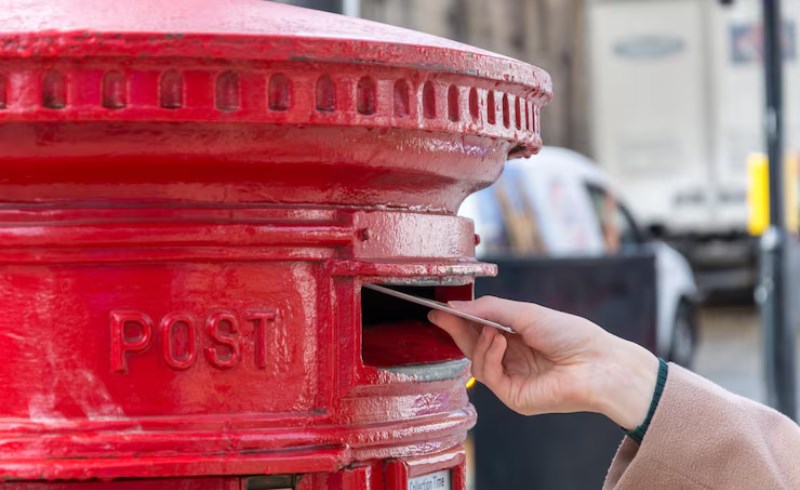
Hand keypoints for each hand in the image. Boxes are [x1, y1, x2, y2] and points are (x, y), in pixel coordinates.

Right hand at [428, 296, 658, 429]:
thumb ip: (488, 309)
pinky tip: (500, 342)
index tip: (439, 309)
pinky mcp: (514, 396)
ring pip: (476, 363)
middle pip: (473, 347)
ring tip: (494, 331)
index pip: (479, 330)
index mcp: (516, 338)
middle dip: (456, 330)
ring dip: (479, 342)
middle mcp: (512, 359)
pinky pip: (488, 376)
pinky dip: (489, 356)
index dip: (459, 320)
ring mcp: (512, 380)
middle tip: (441, 315)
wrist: (597, 363)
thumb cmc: (570, 334)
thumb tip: (455, 306)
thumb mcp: (525, 313)